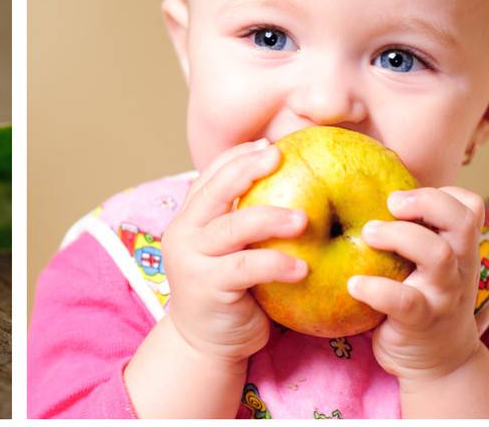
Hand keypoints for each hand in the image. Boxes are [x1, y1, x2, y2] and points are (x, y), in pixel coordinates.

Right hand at [160, 138, 308, 363]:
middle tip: (279, 157)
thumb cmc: (229, 294)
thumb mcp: (229, 252)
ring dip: (270, 217)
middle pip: (215, 190)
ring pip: (232, 226)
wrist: (203, 343)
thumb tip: (291, 191)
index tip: (268, 144)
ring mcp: (192, 258)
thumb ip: (242, 226)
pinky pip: (245, 268)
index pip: (209, 176)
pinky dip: (274, 263)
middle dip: (247, 169)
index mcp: (189, 218)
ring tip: (304, 219)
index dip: (236, 157)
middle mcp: (184, 232)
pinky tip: (301, 267)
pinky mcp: (207, 286)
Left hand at [357, 185, 486, 383]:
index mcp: (456, 245)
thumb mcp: (424, 259)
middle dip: (426, 202)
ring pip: (438, 255)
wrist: (438, 361)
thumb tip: (351, 177)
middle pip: (462, 221)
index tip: (402, 192)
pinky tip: (354, 284)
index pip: (470, 206)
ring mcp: (443, 294)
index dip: (444, 192)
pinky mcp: (422, 322)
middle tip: (390, 203)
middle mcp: (457, 266)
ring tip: (367, 234)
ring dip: (399, 236)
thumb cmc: (419, 292)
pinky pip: (406, 301)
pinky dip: (377, 289)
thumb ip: (406, 225)